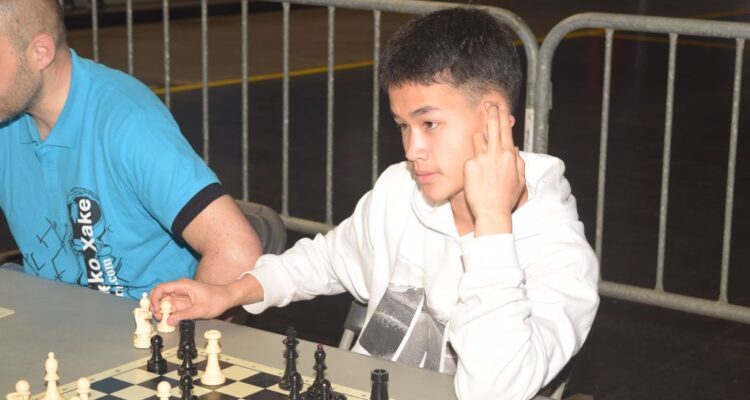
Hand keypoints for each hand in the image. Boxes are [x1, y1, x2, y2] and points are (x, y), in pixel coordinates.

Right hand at [150, 278, 235, 324]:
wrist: (227, 298)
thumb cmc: (217, 299)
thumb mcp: (199, 310)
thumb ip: (183, 316)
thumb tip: (169, 321)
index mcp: (183, 285)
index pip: (161, 288)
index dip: (154, 299)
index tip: (155, 310)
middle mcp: (180, 289)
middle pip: (160, 295)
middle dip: (156, 306)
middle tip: (158, 317)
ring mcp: (181, 295)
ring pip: (165, 302)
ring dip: (162, 311)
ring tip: (164, 320)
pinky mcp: (184, 302)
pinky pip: (172, 307)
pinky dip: (169, 313)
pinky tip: (170, 320)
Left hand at [463, 103, 525, 234]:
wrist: (491, 211)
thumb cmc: (506, 198)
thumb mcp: (519, 180)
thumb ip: (518, 162)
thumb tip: (515, 148)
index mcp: (510, 156)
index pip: (506, 130)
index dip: (503, 117)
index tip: (501, 107)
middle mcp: (496, 154)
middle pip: (492, 126)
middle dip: (491, 112)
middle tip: (488, 103)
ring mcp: (481, 158)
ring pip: (478, 137)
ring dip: (480, 139)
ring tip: (481, 148)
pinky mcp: (469, 165)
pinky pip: (470, 155)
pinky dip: (472, 159)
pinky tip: (475, 173)